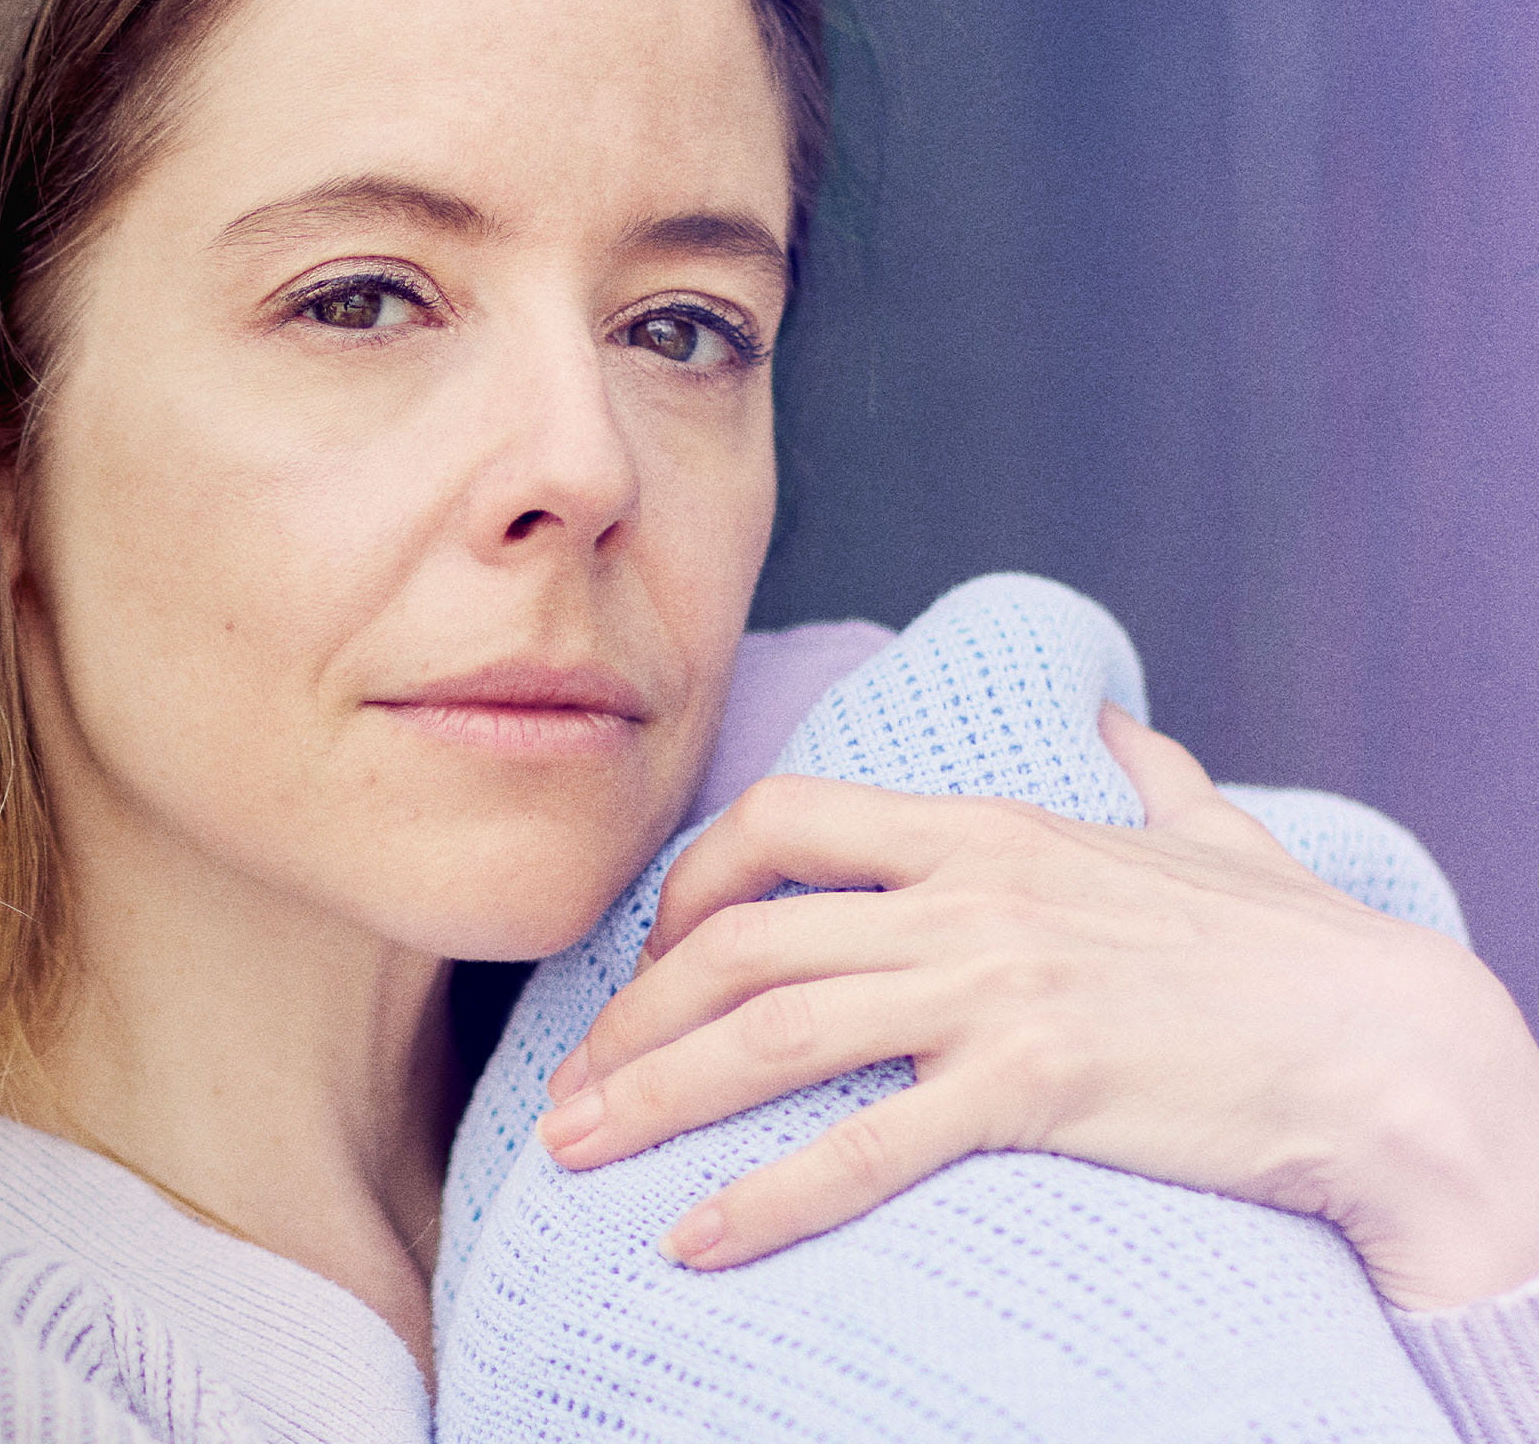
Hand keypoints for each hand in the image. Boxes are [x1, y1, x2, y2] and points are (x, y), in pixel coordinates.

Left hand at [534, 706, 1538, 1309]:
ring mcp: (999, 988)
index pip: (784, 819)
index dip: (691, 884)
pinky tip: (695, 1242)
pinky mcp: (1036, 1085)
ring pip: (772, 1029)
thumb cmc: (1303, 954)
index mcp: (990, 832)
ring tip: (576, 1151)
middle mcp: (972, 897)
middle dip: (633, 1014)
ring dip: (655, 1094)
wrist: (1398, 1047)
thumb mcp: (1216, 837)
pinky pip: (863, 1147)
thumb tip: (1122, 726)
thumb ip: (1150, 778)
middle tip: (572, 1086)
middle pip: (742, 938)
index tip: (655, 955)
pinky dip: (763, 1198)